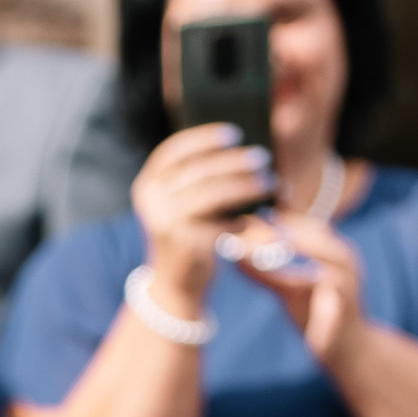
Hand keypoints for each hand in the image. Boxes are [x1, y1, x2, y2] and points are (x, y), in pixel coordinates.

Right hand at [130, 125, 278, 315]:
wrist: (173, 284)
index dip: (204, 137)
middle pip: (198, 171)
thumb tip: (243, 150)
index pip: (174, 150)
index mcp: (148, 183)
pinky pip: (219, 225)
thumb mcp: (181, 203)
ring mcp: (165, 223)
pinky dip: (240, 220)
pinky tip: (254, 218)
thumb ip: (198, 177)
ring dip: (244, 186)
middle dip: (234, 162)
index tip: (235, 133)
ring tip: (269, 183)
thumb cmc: (187, 234)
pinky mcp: (183, 244)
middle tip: (263, 157)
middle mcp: (151, 201)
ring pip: (211, 194)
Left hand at [235, 208, 365, 367]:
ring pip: (326, 250)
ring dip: (298, 241)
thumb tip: (236, 258)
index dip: (281, 217)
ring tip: (269, 235)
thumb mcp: (288, 291)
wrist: (344, 350)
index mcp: (330, 251)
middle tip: (254, 220)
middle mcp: (343, 258)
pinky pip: (328, 279)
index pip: (306, 225)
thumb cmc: (316, 317)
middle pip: (316, 231)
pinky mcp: (347, 298)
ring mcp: (348, 277)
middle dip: (286, 224)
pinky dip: (307, 273)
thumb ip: (266, 274)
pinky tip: (287, 270)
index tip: (252, 211)